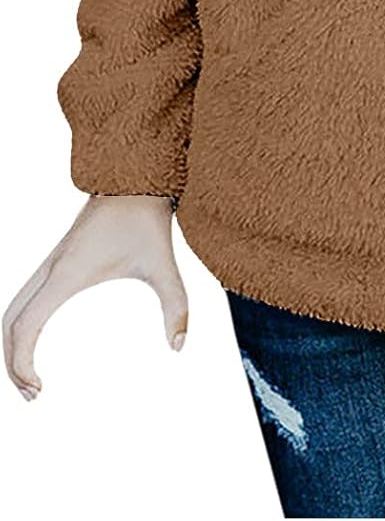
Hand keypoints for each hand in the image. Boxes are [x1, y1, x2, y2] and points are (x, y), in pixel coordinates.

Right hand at [3, 194, 187, 402]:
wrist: (134, 179)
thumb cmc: (146, 220)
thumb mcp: (162, 264)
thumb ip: (175, 304)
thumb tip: (179, 346)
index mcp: (67, 274)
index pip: (25, 326)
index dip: (21, 362)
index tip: (39, 388)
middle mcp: (51, 269)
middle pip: (9, 321)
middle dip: (12, 361)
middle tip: (34, 393)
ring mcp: (51, 263)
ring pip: (13, 308)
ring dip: (13, 342)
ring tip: (32, 376)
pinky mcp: (58, 260)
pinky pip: (27, 296)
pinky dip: (21, 323)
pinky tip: (39, 339)